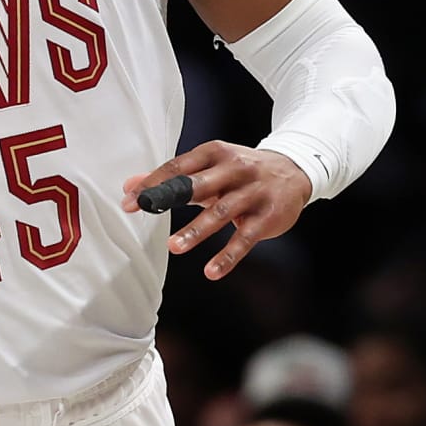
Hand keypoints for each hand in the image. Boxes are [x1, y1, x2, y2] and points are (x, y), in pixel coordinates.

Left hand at [121, 141, 311, 280]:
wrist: (294, 170)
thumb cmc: (242, 172)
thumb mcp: (209, 167)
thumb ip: (172, 178)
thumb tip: (130, 186)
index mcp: (216, 153)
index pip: (179, 166)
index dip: (154, 183)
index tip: (131, 200)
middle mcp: (235, 169)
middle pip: (199, 184)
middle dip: (170, 197)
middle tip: (146, 211)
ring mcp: (253, 192)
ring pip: (222, 212)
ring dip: (197, 230)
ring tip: (175, 246)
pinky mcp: (267, 216)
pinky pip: (245, 238)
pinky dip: (228, 256)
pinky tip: (212, 271)